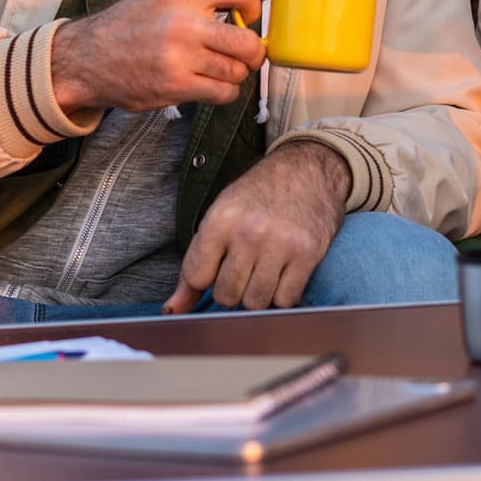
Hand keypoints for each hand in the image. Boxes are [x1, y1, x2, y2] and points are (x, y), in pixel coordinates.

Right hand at [50, 0, 271, 114]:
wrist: (87, 58)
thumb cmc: (129, 25)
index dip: (255, 6)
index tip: (249, 15)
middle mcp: (182, 22)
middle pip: (248, 41)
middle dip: (254, 50)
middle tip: (245, 51)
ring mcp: (179, 56)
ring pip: (238, 70)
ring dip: (236, 72)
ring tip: (220, 67)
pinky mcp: (176, 86)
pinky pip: (223, 92)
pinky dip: (225, 91)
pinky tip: (211, 83)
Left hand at [162, 141, 350, 312]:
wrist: (307, 169)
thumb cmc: (257, 195)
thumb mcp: (219, 216)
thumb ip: (194, 264)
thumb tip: (173, 310)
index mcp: (221, 220)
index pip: (197, 277)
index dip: (205, 277)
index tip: (218, 264)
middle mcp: (250, 233)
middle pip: (226, 295)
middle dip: (232, 289)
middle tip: (243, 268)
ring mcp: (281, 245)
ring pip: (255, 303)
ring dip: (257, 294)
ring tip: (263, 271)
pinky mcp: (308, 255)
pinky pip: (285, 301)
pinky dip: (282, 295)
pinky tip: (283, 274)